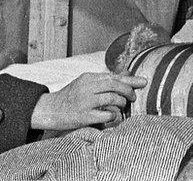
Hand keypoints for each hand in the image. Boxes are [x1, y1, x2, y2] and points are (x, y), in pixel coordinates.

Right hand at [30, 72, 146, 130]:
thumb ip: (102, 81)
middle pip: (114, 85)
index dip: (130, 80)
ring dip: (121, 103)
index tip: (143, 82)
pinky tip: (112, 116)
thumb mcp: (84, 83)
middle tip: (133, 97)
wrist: (49, 110)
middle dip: (128, 91)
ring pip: (112, 99)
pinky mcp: (84, 116)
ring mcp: (85, 102)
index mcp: (88, 77)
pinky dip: (113, 116)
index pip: (113, 76)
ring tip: (122, 106)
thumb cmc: (70, 97)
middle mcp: (87, 88)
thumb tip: (125, 77)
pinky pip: (106, 115)